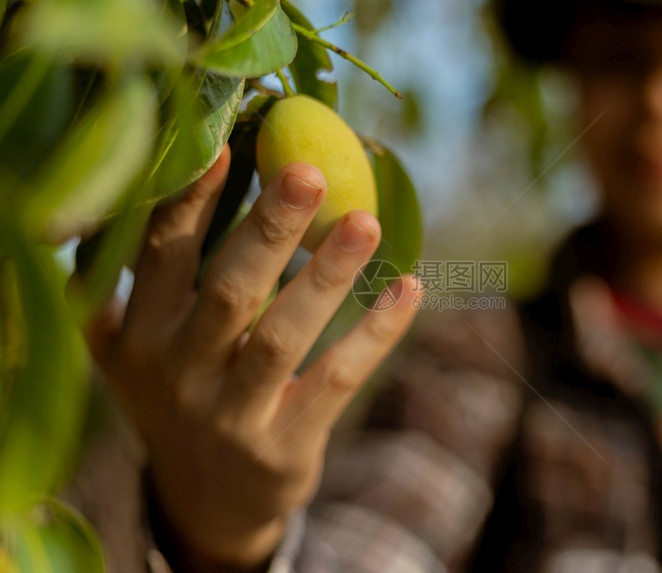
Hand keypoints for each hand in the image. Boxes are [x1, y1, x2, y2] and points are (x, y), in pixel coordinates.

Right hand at [86, 146, 421, 570]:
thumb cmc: (184, 397)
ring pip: (282, 336)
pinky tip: (409, 289)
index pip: (161, 254)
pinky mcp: (282, 447)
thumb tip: (147, 195)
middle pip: (227, 289)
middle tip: (311, 172)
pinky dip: (374, 335)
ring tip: (368, 222)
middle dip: (268, 228)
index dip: (193, 199)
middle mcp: (176, 374)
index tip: (232, 143)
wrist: (205, 502)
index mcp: (140, 335)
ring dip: (327, 275)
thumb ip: (142, 290)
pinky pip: (335, 381)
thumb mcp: (142, 352)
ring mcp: (229, 415)